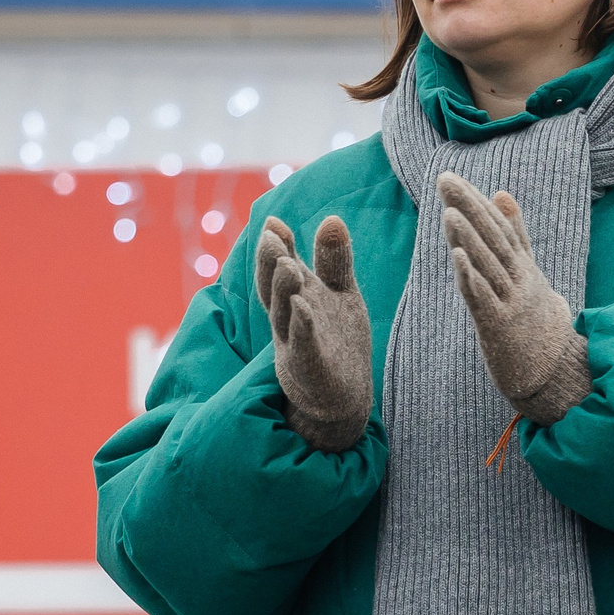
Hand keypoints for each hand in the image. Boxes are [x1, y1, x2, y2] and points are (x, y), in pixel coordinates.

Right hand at [255, 214, 373, 451]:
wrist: (343, 397)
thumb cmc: (337, 339)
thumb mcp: (340, 293)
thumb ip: (334, 259)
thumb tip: (331, 217)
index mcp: (296, 297)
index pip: (282, 266)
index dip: (279, 245)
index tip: (274, 221)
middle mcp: (289, 319)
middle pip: (273, 289)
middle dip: (270, 263)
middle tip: (271, 237)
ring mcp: (295, 345)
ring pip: (283, 316)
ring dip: (283, 291)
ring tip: (288, 265)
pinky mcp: (309, 370)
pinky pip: (303, 347)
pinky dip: (301, 328)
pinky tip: (303, 309)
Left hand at [439, 173, 591, 425]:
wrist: (557, 371)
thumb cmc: (537, 320)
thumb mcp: (530, 273)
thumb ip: (517, 233)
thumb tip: (501, 192)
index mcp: (524, 266)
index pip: (500, 227)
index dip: (476, 202)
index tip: (452, 179)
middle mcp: (520, 279)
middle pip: (493, 238)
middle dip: (468, 208)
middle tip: (444, 181)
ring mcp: (512, 302)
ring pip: (489, 265)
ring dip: (469, 238)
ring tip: (449, 212)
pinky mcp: (501, 326)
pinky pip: (485, 298)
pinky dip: (472, 276)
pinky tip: (457, 256)